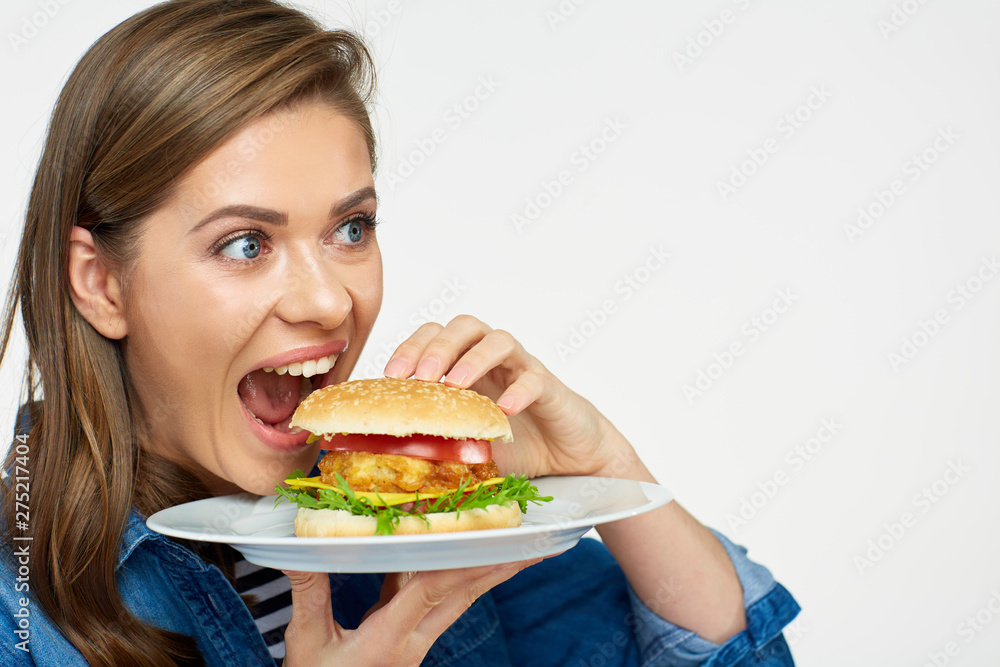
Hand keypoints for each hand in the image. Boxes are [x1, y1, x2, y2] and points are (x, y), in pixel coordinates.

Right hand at [282, 559, 538, 666]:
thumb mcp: (306, 644)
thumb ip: (308, 595)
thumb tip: (297, 552)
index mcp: (388, 641)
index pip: (429, 593)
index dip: (455, 564)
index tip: (485, 540)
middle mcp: (412, 642)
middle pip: (462, 597)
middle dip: (497, 569)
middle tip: (531, 545)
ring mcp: (416, 644)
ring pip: (458, 601)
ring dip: (487, 573)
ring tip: (517, 550)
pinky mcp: (410, 642)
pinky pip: (440, 603)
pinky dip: (454, 578)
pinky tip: (461, 557)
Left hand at [383, 315, 644, 479]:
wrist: (567, 454)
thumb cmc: (512, 444)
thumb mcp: (465, 446)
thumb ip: (433, 447)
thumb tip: (387, 468)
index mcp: (465, 364)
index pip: (434, 335)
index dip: (411, 348)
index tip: (391, 375)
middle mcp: (492, 358)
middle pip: (464, 326)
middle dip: (437, 347)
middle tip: (421, 376)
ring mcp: (522, 368)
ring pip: (499, 340)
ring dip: (474, 358)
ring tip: (456, 385)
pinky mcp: (550, 387)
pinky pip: (535, 378)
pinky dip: (519, 390)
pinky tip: (504, 410)